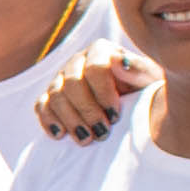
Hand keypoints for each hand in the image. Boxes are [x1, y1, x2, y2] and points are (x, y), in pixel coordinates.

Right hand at [31, 42, 152, 142]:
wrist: (136, 102)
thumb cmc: (144, 89)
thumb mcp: (148, 79)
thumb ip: (136, 69)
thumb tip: (118, 61)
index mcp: (101, 51)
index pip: (94, 68)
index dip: (103, 93)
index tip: (115, 115)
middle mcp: (78, 61)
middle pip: (72, 84)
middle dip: (87, 111)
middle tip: (102, 133)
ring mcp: (62, 78)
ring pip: (56, 96)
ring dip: (70, 120)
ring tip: (86, 139)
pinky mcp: (52, 96)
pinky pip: (41, 105)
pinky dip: (48, 120)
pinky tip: (60, 135)